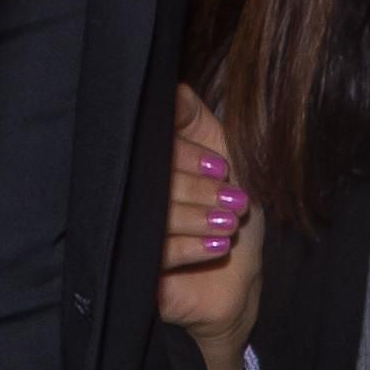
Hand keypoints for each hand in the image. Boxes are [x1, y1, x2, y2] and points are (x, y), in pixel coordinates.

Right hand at [160, 83, 262, 369]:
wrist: (238, 282)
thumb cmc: (231, 215)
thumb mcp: (223, 155)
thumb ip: (194, 118)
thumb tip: (171, 87)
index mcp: (147, 165)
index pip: (155, 149)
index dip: (189, 156)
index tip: (223, 169)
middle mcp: (134, 197)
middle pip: (154, 180)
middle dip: (199, 189)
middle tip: (233, 200)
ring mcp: (131, 233)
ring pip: (155, 215)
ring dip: (199, 216)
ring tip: (230, 223)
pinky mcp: (137, 269)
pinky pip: (157, 253)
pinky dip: (192, 246)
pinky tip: (218, 244)